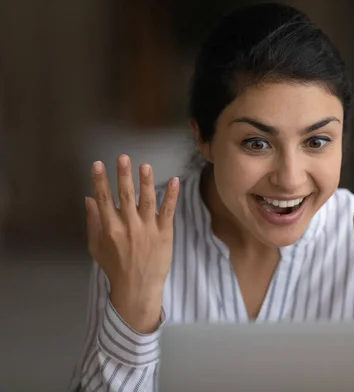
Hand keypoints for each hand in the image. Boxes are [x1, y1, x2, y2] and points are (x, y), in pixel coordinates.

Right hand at [85, 154, 179, 331]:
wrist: (137, 288)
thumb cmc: (115, 267)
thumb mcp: (96, 247)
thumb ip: (93, 222)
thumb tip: (89, 199)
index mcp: (110, 229)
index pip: (104, 199)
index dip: (100, 181)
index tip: (98, 164)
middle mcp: (128, 226)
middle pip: (125, 195)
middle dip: (123, 175)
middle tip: (123, 157)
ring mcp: (148, 229)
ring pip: (147, 200)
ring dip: (146, 181)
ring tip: (145, 165)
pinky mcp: (164, 233)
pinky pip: (168, 211)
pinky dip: (172, 195)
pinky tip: (174, 180)